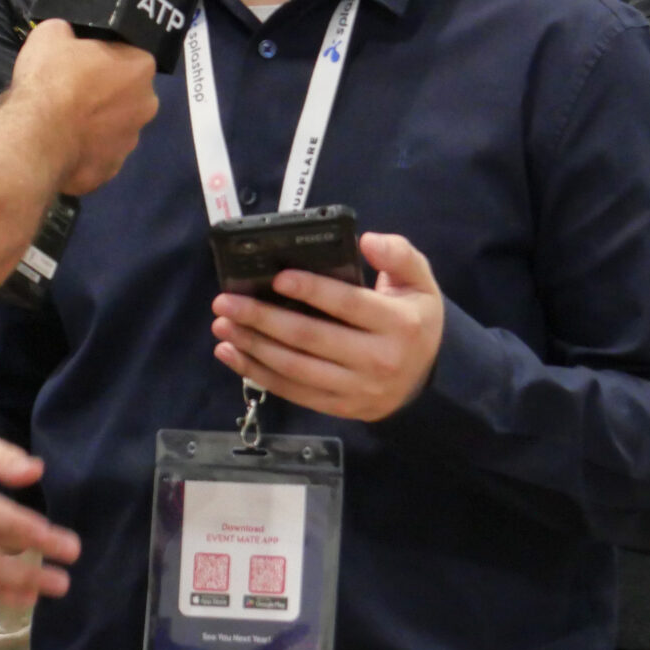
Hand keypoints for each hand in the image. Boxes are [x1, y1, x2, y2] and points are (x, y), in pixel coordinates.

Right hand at [8, 19, 157, 193]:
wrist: (36, 136)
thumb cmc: (52, 79)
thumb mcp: (50, 33)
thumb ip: (68, 32)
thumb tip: (68, 36)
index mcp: (141, 67)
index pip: (129, 56)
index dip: (105, 57)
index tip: (83, 61)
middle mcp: (146, 106)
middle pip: (127, 95)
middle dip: (106, 93)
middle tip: (73, 91)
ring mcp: (130, 143)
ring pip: (115, 129)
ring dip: (96, 125)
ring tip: (64, 122)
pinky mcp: (110, 171)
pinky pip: (98, 156)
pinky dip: (84, 152)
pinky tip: (62, 146)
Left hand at [209, 234, 444, 422]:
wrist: (427, 378)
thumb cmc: (414, 319)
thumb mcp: (419, 281)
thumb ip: (399, 255)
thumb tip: (368, 240)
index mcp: (397, 324)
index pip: (347, 305)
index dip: (311, 290)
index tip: (277, 278)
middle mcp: (376, 360)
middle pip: (310, 338)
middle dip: (262, 318)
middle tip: (225, 301)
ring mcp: (356, 389)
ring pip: (295, 368)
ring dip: (252, 347)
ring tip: (222, 325)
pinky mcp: (339, 408)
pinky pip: (293, 392)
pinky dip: (257, 373)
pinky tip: (231, 354)